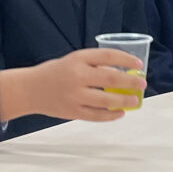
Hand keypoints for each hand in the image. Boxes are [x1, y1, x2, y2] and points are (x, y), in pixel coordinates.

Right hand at [0, 49, 145, 122]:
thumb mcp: (74, 61)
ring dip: (125, 100)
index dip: (127, 60)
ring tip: (135, 100)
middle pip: (111, 79)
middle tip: (142, 84)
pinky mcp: (73, 112)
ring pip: (107, 101)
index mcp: (78, 59)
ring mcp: (75, 95)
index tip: (139, 64)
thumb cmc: (56, 73)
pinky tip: (120, 112)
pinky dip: (111, 115)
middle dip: (131, 82)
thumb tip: (123, 74)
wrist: (30, 89)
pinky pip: (97, 116)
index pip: (108, 56)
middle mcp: (77, 76)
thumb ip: (94, 65)